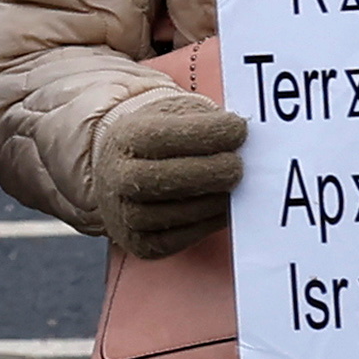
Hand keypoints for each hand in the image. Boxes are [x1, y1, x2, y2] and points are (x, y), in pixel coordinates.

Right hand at [85, 88, 248, 255]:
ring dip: (214, 200)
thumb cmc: (163, 139)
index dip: (205, 133)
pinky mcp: (141, 244)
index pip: (162, 136)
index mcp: (124, 137)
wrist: (125, 170)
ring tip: (235, 186)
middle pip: (164, 178)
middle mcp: (116, 176)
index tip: (238, 129)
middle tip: (238, 165)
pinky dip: (208, 224)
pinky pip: (180, 239)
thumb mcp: (176, 115)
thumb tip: (242, 138)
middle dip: (210, 172)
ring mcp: (125, 214)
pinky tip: (223, 207)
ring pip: (175, 212)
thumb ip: (204, 121)